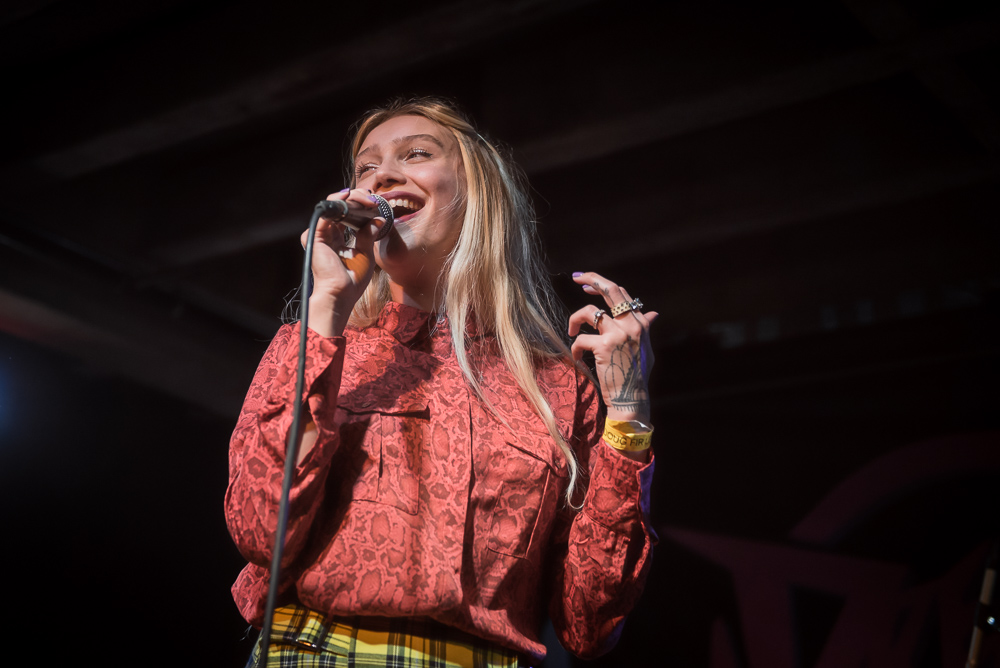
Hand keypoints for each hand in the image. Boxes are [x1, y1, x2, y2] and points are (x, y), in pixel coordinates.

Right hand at [301, 189, 386, 336]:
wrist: (341, 294)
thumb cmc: (352, 279)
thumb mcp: (366, 253)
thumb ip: (368, 235)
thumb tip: (377, 220)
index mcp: (338, 239)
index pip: (347, 215)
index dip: (360, 206)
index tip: (375, 204)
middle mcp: (327, 234)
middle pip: (339, 207)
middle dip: (357, 199)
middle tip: (372, 199)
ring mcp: (319, 234)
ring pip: (332, 206)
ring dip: (350, 199)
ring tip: (366, 200)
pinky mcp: (314, 236)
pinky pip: (325, 214)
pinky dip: (337, 203)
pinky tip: (349, 199)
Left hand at [568, 272, 657, 425]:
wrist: (631, 399)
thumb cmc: (636, 376)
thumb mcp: (645, 349)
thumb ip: (646, 328)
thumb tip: (654, 313)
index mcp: (640, 323)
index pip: (622, 294)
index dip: (602, 285)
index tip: (586, 285)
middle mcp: (632, 325)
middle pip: (611, 290)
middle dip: (591, 278)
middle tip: (576, 276)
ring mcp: (618, 334)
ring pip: (590, 312)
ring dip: (575, 321)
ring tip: (572, 332)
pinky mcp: (604, 346)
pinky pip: (581, 339)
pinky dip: (575, 348)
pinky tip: (578, 359)